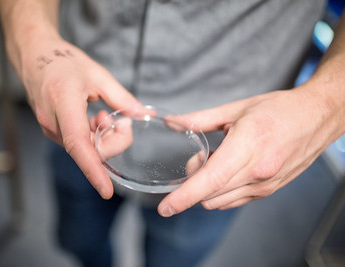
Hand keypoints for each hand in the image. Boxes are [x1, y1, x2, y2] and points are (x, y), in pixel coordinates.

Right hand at [19, 38, 141, 198]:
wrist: (34, 56)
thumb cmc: (63, 61)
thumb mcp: (98, 74)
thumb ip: (122, 98)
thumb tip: (143, 114)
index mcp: (64, 104)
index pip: (79, 145)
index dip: (93, 170)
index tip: (106, 190)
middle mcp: (53, 123)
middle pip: (89, 150)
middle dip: (114, 141)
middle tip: (123, 120)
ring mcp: (50, 129)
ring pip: (85, 149)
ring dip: (103, 138)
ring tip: (105, 114)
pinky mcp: (52, 130)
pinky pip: (78, 143)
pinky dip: (93, 136)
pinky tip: (95, 118)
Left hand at [158, 87, 338, 216]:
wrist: (317, 117)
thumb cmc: (279, 110)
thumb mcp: (236, 109)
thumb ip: (199, 119)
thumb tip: (172, 122)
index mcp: (249, 146)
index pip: (211, 180)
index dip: (185, 196)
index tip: (166, 207)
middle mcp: (258, 172)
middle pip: (211, 195)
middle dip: (192, 185)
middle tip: (196, 160)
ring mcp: (265, 184)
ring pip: (221, 201)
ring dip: (207, 189)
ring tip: (216, 162)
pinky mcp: (269, 190)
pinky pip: (235, 200)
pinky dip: (221, 192)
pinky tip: (227, 171)